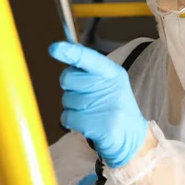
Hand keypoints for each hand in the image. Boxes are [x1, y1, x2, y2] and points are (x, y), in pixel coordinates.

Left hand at [49, 42, 148, 167]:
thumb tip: (63, 51)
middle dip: (69, 87)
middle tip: (84, 94)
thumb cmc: (113, 105)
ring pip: (66, 99)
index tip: (54, 47)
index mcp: (112, 72)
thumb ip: (88, 70)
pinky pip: (67, 117)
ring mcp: (104, 106)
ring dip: (72, 106)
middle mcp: (109, 86)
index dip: (70, 52)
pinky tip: (86, 122)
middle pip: (68, 78)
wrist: (130, 137)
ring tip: (90, 111)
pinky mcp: (97, 125)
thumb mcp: (109, 82)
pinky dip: (71, 121)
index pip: (88, 58)